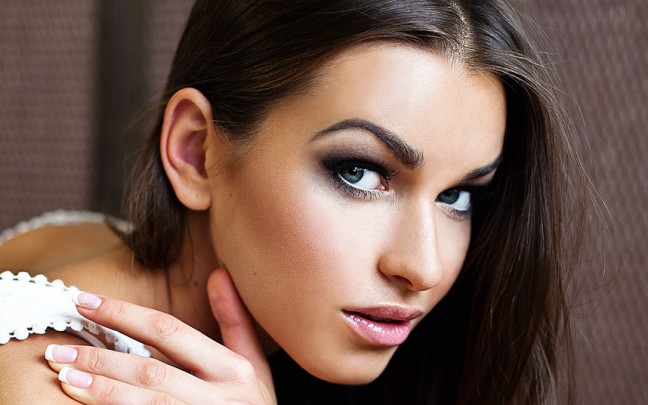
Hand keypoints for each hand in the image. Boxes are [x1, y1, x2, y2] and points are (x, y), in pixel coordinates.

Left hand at [45, 268, 275, 403]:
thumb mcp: (253, 365)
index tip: (87, 302)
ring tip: (64, 376)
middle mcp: (219, 397)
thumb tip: (219, 273)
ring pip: (145, 403)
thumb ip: (235, 321)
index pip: (170, 332)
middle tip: (59, 348)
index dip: (125, 315)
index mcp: (232, 369)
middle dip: (101, 357)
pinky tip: (86, 404)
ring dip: (101, 390)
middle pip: (150, 371)